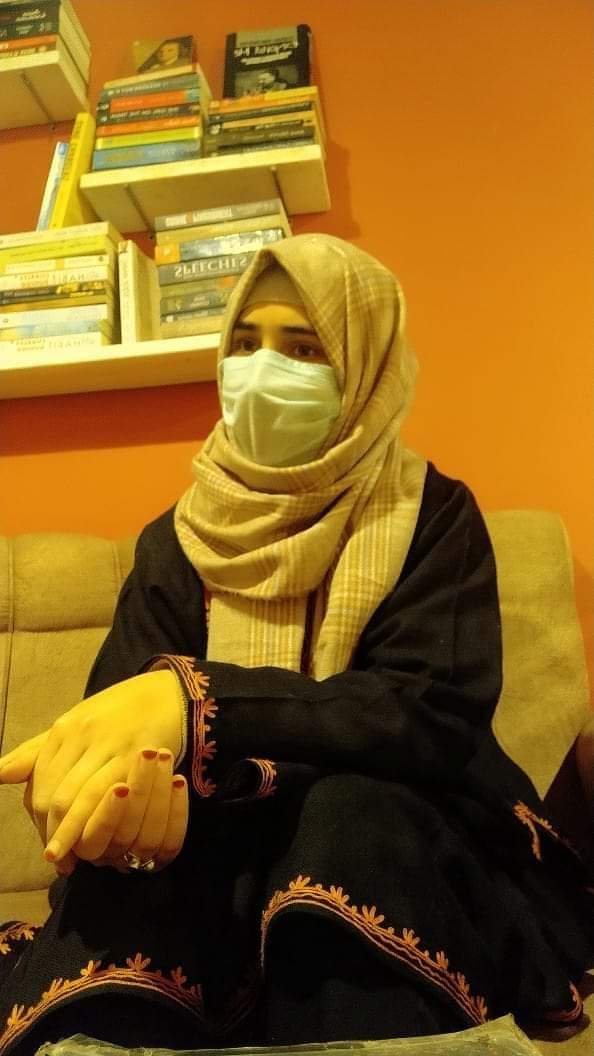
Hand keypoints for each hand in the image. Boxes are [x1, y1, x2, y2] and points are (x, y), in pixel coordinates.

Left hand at [0, 670, 183, 861]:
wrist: (169, 693)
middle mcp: (82, 735)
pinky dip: (98, 822)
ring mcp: (110, 744)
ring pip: (78, 799)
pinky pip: (109, 795)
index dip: (39, 821)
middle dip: (53, 832)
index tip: (48, 844)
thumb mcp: (76, 723)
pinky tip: (98, 841)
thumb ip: (37, 751)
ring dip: (71, 835)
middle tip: (58, 858)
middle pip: (55, 795)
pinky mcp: (136, 756)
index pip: (39, 784)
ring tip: (68, 861)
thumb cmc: (119, 712)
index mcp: (65, 727)